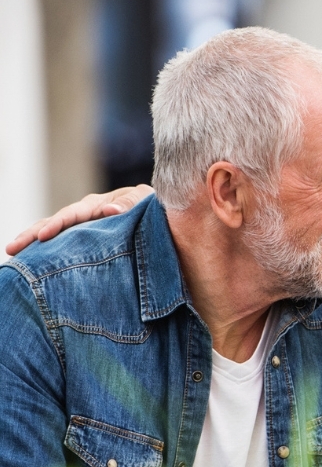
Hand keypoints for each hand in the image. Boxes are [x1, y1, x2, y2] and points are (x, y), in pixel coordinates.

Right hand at [6, 185, 153, 255]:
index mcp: (97, 205)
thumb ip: (129, 204)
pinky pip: (64, 247)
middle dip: (32, 235)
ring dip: (33, 244)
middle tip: (12, 248)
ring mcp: (83, 230)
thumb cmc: (152, 206)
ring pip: (53, 235)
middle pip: (53, 224)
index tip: (43, 236)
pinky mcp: (85, 243)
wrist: (162, 217)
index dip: (57, 224)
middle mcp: (84, 216)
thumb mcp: (144, 201)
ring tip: (13, 256)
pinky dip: (47, 254)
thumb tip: (109, 210)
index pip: (71, 214)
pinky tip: (33, 265)